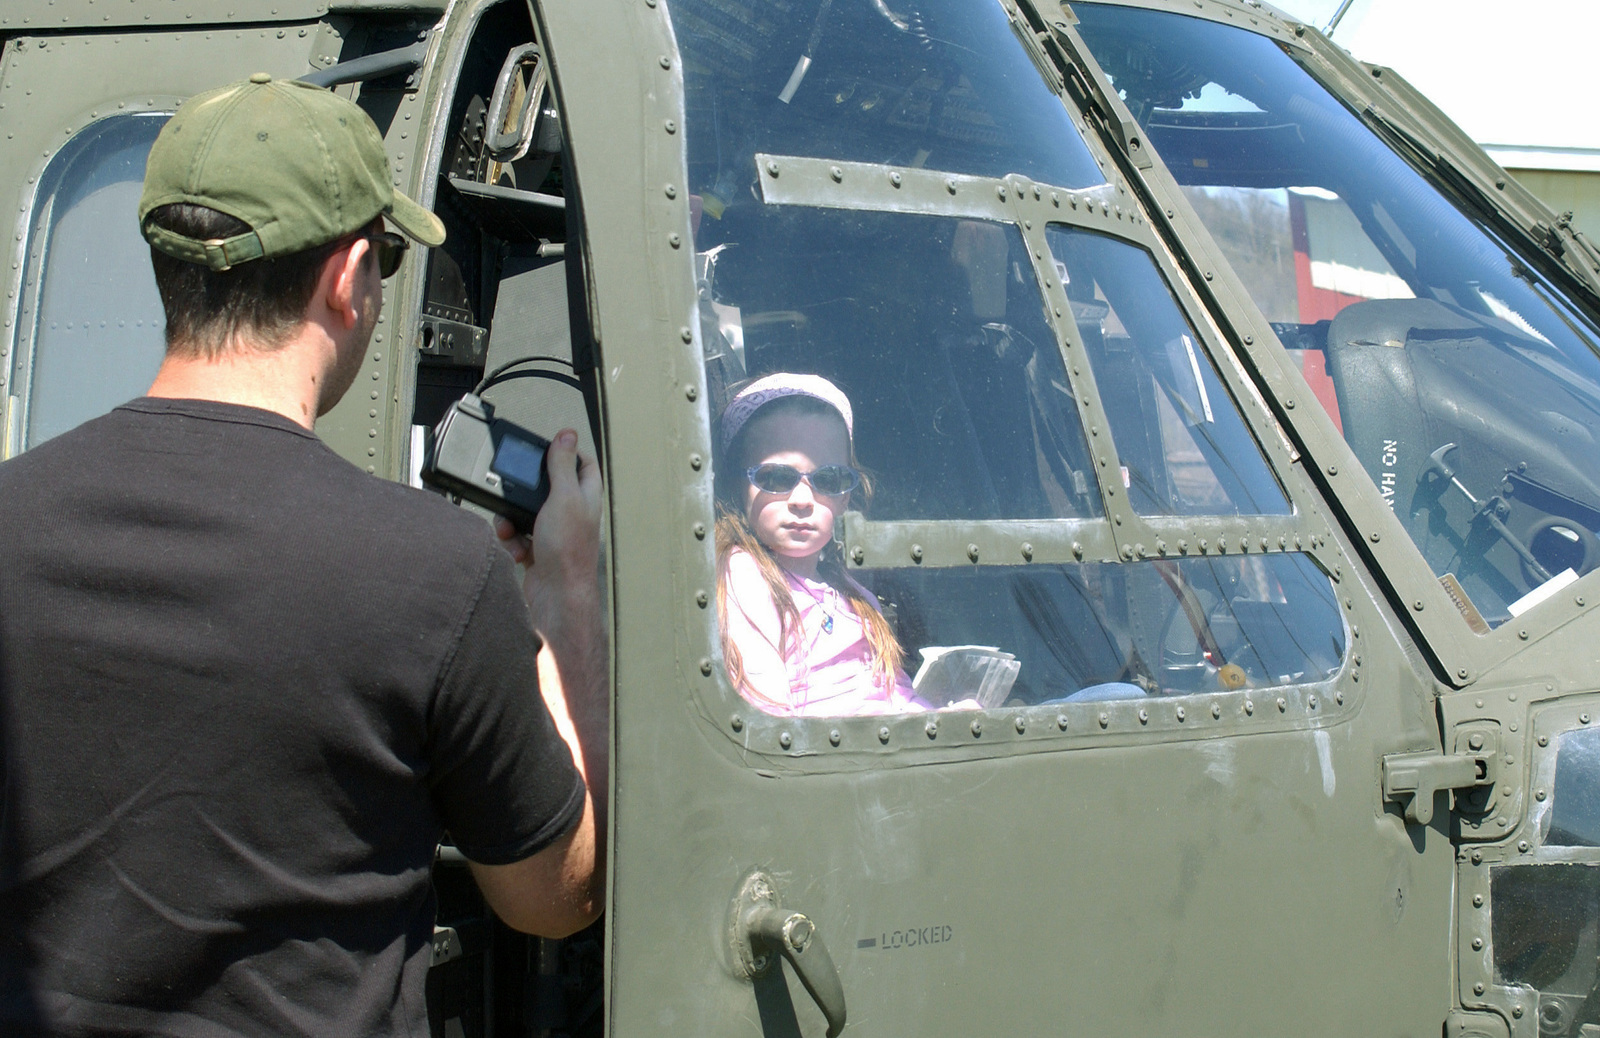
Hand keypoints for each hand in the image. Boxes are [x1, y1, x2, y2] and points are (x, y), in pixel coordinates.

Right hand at [494, 429, 600, 640]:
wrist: (555, 597)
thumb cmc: (567, 550)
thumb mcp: (563, 497)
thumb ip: (562, 465)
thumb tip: (567, 434)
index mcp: (586, 497)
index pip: (583, 465)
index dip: (567, 453)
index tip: (548, 448)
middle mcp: (573, 514)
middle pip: (547, 488)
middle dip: (525, 491)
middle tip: (515, 493)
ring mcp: (555, 534)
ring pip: (526, 513)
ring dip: (512, 520)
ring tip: (511, 529)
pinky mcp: (538, 551)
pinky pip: (517, 537)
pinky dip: (512, 541)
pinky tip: (515, 550)